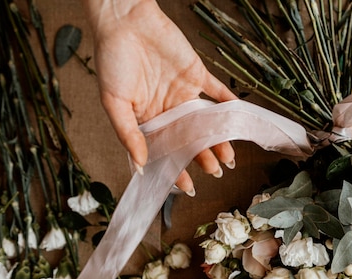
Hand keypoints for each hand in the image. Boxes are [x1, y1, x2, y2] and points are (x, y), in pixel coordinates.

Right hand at [82, 0, 236, 194]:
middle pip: (189, 139)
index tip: (186, 186)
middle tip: (215, 171)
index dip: (175, 169)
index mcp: (147, 119)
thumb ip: (128, 134)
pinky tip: (239, 120)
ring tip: (229, 157)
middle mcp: (168, 109)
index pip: (165, 150)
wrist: (125, 19)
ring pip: (206, 121)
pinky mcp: (197, 74)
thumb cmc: (112, 59)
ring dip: (218, 138)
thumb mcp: (113, 101)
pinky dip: (230, 104)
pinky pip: (218, 92)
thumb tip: (140, 165)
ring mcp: (184, 92)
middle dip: (202, 157)